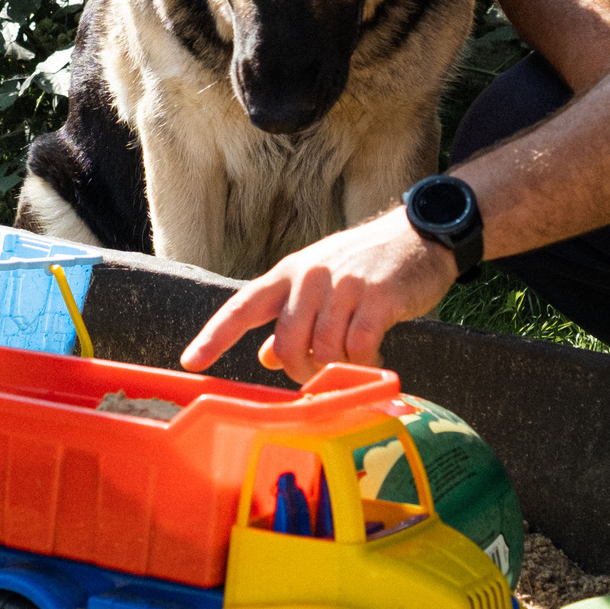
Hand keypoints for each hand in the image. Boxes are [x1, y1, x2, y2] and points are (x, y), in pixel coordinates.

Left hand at [181, 209, 456, 384]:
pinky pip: (358, 347)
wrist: (418, 236)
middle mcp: (310, 277)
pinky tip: (371, 355)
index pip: (243, 306)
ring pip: (323, 348)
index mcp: (289, 273)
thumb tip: (266, 356)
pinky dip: (362, 361)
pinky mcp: (377, 298)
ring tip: (351, 358)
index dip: (215, 336)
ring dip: (336, 366)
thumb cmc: (363, 264)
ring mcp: (344, 286)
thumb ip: (290, 319)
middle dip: (300, 369)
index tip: (191, 361)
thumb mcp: (319, 284)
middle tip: (317, 372)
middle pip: (287, 342)